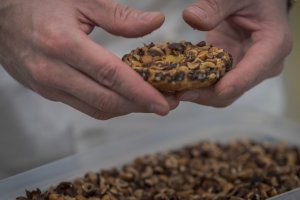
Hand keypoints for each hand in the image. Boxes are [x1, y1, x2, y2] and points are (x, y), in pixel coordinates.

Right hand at [0, 0, 178, 118]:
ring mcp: (48, 85)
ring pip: (95, 108)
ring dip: (126, 109)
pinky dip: (108, 106)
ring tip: (149, 103)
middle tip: (165, 105)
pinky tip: (123, 99)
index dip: (140, 92)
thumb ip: (119, 16)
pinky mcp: (47, 91)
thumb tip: (155, 23)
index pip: (111, 75)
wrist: (0, 16)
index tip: (164, 103)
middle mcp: (53, 71)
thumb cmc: (40, 2)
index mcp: (63, 44)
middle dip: (139, 106)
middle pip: (106, 99)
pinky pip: (83, 106)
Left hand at [179, 0, 291, 106]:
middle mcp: (263, 66)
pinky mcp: (231, 71)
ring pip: (221, 94)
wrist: (258, 2)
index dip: (232, 84)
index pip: (253, 71)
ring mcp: (246, 72)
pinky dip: (196, 86)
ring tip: (174, 90)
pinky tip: (179, 82)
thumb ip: (215, 6)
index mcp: (272, 46)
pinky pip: (213, 85)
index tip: (211, 90)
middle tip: (179, 92)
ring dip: (198, 93)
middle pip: (234, 90)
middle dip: (206, 94)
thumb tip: (191, 18)